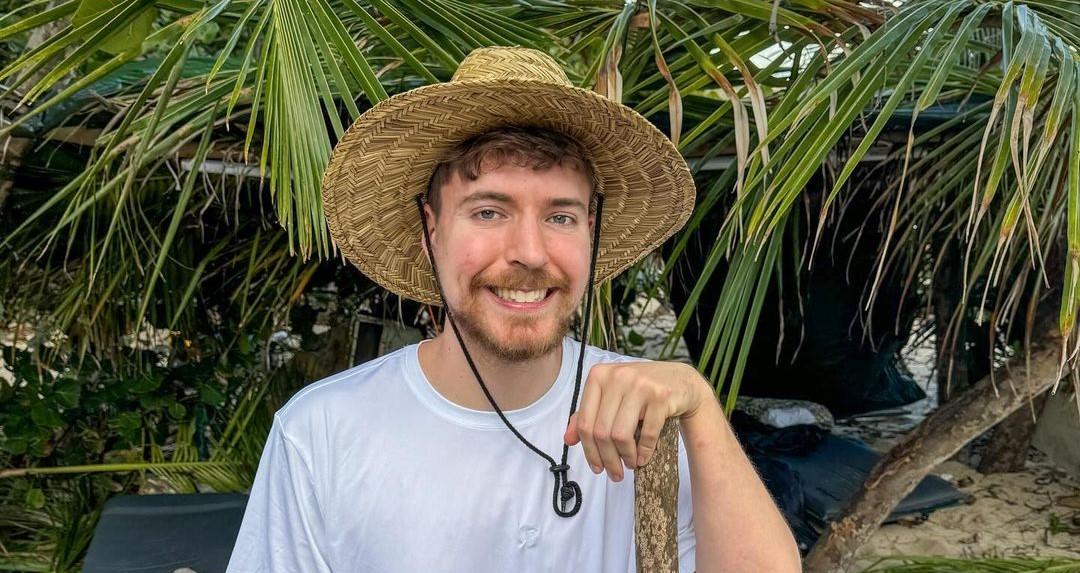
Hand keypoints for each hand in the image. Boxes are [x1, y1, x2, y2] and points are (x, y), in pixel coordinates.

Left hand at [563, 361, 709, 481]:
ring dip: (625, 457)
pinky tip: (642, 458)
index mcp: (599, 375)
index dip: (588, 450)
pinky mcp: (660, 396)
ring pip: (621, 434)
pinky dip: (643, 452)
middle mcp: (617, 377)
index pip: (585, 422)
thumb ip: (588, 415)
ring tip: (629, 464)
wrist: (680, 381)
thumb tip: (567, 439)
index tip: (596, 467)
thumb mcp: (611, 397)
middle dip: (607, 459)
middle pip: (601, 431)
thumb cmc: (640, 391)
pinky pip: (646, 434)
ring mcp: (640, 385)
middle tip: (614, 474)